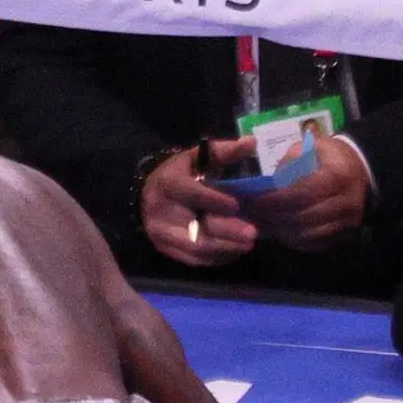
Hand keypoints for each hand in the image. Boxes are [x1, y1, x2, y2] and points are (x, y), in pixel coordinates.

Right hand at [142, 145, 257, 267]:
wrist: (150, 196)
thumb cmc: (181, 174)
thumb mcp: (197, 158)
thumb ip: (223, 152)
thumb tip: (252, 142)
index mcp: (168, 184)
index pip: (189, 193)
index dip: (212, 199)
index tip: (236, 204)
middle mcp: (161, 212)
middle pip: (195, 227)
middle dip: (226, 231)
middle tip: (252, 233)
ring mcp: (162, 235)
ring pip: (197, 248)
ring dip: (226, 247)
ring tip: (249, 243)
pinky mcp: (168, 252)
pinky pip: (196, 260)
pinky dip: (218, 257)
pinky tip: (236, 250)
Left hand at [250, 130, 371, 252]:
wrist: (363, 171)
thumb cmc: (331, 157)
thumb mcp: (312, 146)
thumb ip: (291, 160)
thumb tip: (269, 183)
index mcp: (338, 177)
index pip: (302, 193)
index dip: (275, 199)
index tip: (254, 200)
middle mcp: (346, 203)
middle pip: (303, 217)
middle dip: (274, 217)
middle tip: (253, 214)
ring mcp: (348, 223)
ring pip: (308, 235)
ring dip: (281, 231)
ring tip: (263, 223)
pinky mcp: (345, 236)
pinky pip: (315, 244)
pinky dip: (293, 240)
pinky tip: (280, 230)